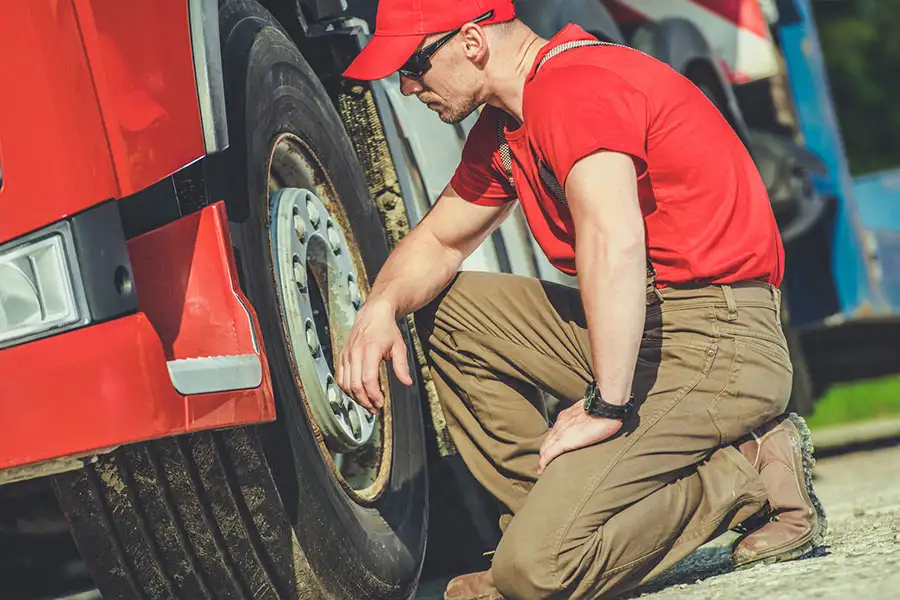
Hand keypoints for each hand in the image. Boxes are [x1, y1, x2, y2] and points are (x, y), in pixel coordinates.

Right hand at [336, 299, 413, 413]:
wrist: (373, 315)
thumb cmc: (386, 330)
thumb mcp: (399, 347)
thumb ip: (402, 366)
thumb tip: (407, 382)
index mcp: (370, 350)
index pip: (368, 380)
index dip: (373, 395)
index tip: (381, 402)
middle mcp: (355, 353)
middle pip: (355, 385)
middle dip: (365, 401)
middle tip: (375, 408)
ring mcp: (347, 355)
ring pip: (345, 383)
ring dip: (355, 397)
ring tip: (366, 404)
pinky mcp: (342, 356)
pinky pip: (340, 377)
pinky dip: (346, 389)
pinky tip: (356, 393)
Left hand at [538, 403, 622, 474]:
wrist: (605, 405)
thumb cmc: (605, 407)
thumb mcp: (592, 411)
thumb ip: (588, 418)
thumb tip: (594, 423)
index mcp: (567, 416)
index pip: (555, 431)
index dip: (552, 441)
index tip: (552, 448)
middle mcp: (560, 423)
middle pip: (547, 440)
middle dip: (544, 451)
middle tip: (544, 462)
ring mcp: (560, 432)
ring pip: (545, 447)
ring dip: (543, 458)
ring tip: (542, 469)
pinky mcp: (564, 442)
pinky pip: (549, 454)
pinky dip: (543, 463)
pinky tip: (542, 471)